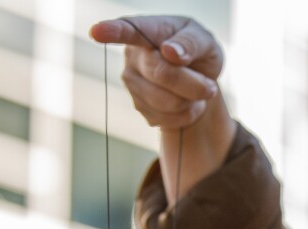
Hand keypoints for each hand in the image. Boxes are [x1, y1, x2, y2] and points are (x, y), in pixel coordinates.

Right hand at [89, 16, 221, 129]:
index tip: (97, 32)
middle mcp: (133, 55)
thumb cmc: (198, 52)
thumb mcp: (205, 41)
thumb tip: (171, 52)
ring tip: (196, 91)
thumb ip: (191, 42)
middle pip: (162, 74)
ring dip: (192, 101)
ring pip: (166, 102)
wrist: (198, 79)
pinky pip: (167, 119)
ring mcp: (132, 82)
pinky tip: (187, 103)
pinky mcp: (139, 106)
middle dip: (194, 84)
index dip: (112, 31)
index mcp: (148, 29)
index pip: (128, 30)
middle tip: (210, 86)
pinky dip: (187, 115)